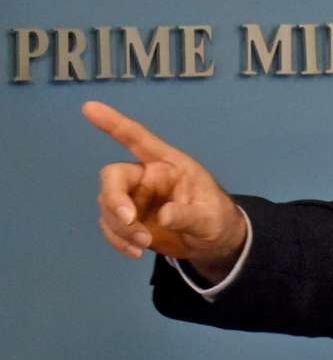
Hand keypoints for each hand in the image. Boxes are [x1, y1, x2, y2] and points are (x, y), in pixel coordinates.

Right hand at [85, 100, 246, 282]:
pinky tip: (135, 252)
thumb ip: (188, 215)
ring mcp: (135, 198)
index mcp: (168, 164)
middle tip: (130, 221)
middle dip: (114, 198)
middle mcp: (146, 176)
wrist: (212, 243)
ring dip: (120, 228)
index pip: (138, 138)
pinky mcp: (129, 220)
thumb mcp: (209, 217)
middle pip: (113, 176)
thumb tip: (164, 216)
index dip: (114, 123)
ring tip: (144, 244)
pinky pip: (110, 226)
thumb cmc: (216, 218)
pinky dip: (118, 240)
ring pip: (108, 205)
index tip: (89, 108)